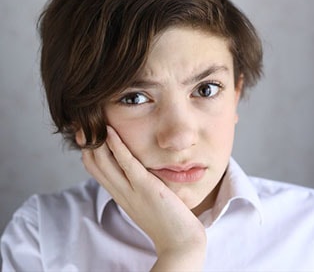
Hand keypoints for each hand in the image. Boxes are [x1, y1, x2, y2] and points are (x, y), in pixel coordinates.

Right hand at [80, 126, 206, 269]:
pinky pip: (126, 164)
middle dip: (86, 142)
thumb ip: (137, 185)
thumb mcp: (145, 200)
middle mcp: (120, 192)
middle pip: (93, 164)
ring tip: (93, 121)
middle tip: (83, 123)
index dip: (89, 149)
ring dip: (96, 140)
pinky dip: (116, 146)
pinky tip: (110, 131)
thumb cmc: (167, 220)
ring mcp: (130, 190)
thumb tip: (137, 170)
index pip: (95, 169)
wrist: (180, 241)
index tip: (88, 132)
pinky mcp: (145, 187)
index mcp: (120, 194)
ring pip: (103, 162)